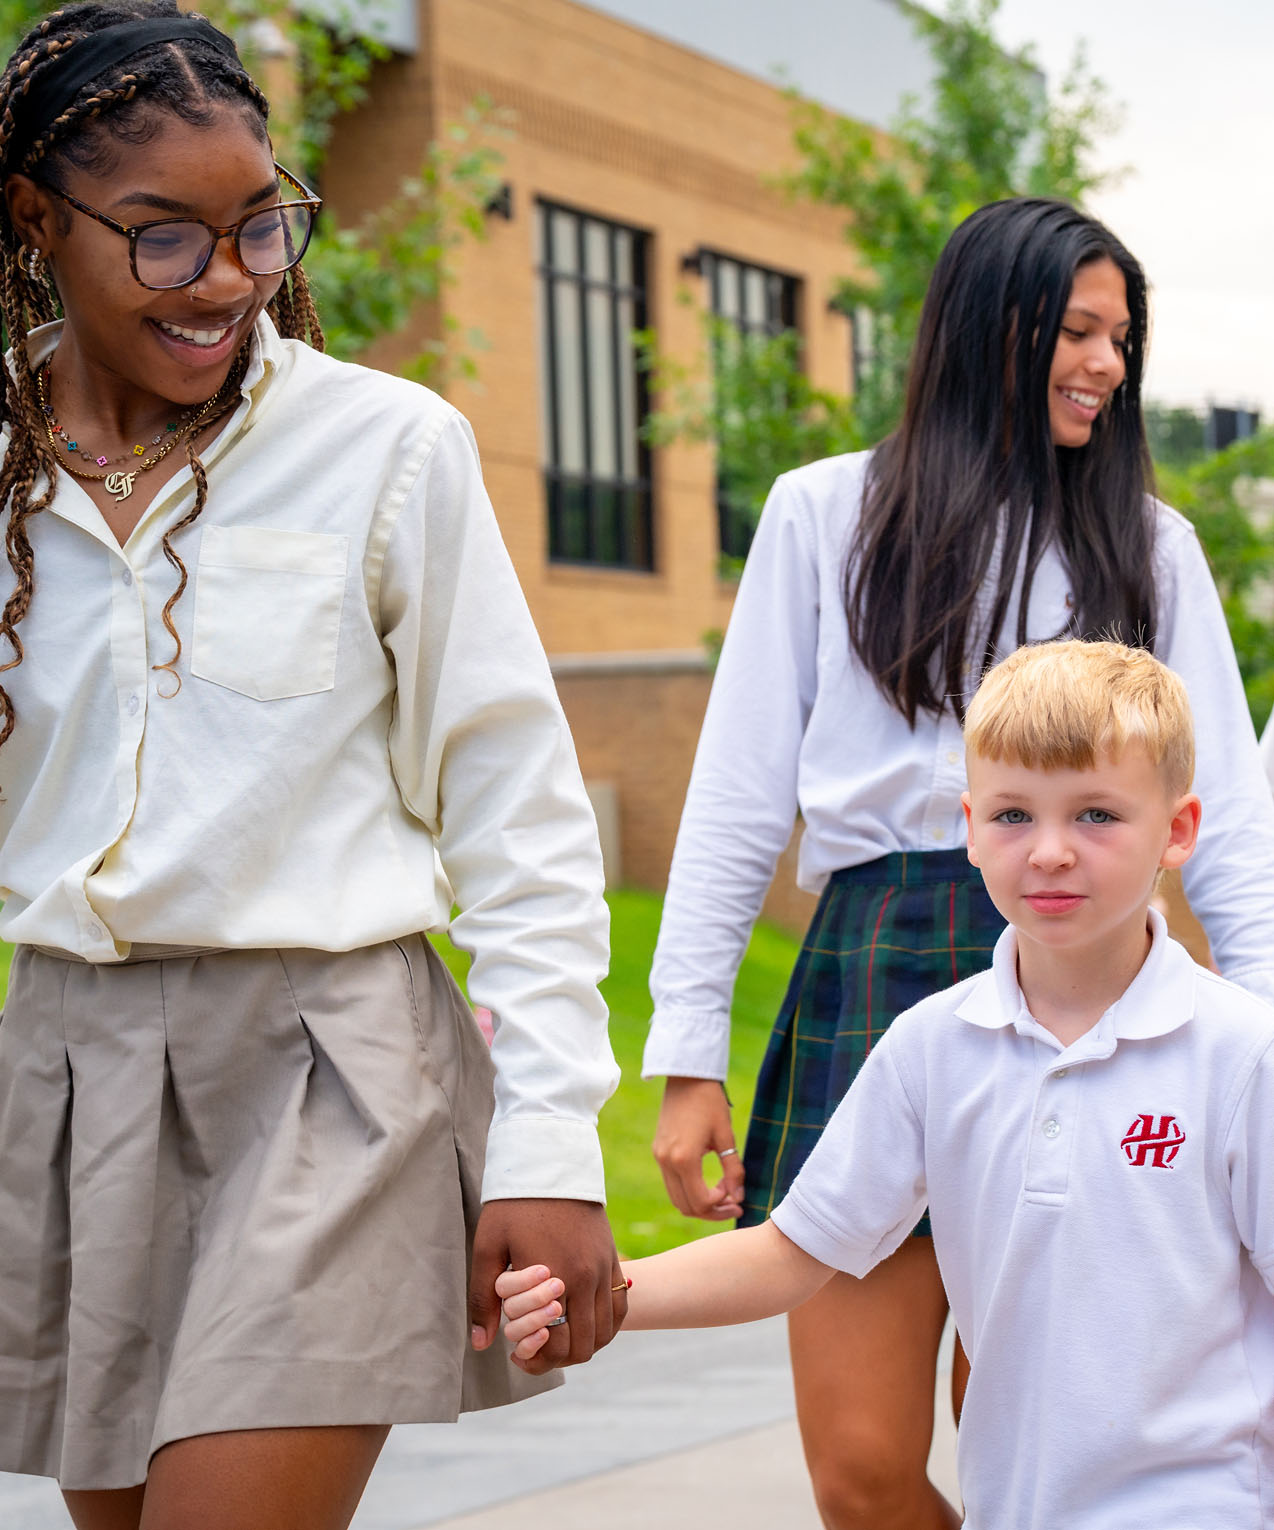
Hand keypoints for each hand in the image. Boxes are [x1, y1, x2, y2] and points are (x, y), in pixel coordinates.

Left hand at [468, 1199, 626, 1373]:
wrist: (550, 1164)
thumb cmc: (513, 1205)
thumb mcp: (488, 1247)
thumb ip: (483, 1298)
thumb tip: (481, 1343)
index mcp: (556, 1279)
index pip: (556, 1345)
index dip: (536, 1361)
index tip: (517, 1357)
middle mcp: (587, 1279)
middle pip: (584, 1345)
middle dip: (559, 1358)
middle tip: (536, 1352)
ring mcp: (604, 1269)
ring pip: (606, 1332)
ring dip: (584, 1344)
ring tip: (558, 1340)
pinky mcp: (612, 1259)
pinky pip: (621, 1307)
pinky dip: (607, 1326)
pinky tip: (584, 1325)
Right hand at [652, 1077, 743, 1220]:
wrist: (687, 1076)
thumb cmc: (710, 1102)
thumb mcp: (726, 1136)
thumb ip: (733, 1170)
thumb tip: (739, 1198)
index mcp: (684, 1158)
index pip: (700, 1202)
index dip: (721, 1206)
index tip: (736, 1195)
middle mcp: (666, 1161)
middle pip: (686, 1206)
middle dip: (711, 1211)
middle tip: (733, 1203)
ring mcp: (659, 1156)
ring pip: (676, 1197)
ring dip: (699, 1202)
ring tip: (722, 1194)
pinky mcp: (658, 1151)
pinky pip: (672, 1183)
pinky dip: (689, 1190)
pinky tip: (707, 1181)